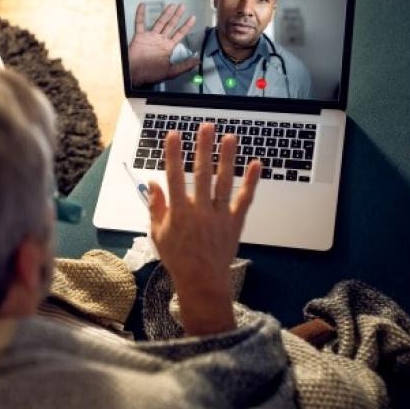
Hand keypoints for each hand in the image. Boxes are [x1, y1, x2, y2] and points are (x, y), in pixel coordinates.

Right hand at [128, 3, 200, 86]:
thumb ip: (185, 66)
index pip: (180, 34)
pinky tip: (142, 6)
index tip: (192, 18)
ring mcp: (150, 37)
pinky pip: (140, 24)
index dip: (186, 26)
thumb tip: (197, 61)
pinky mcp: (140, 37)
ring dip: (165, 14)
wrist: (136, 75)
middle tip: (183, 6)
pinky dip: (140, 14)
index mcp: (168, 47)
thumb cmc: (151, 74)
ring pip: (159, 22)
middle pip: (171, 25)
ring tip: (171, 5)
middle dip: (177, 16)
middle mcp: (160, 40)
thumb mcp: (171, 72)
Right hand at [147, 124, 261, 335]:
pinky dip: (252, 182)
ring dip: (227, 158)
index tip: (173, 135)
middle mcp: (199, 211)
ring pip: (224, 182)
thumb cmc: (178, 258)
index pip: (174, 177)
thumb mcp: (158, 233)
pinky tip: (256, 164)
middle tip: (206, 127)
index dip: (173, 155)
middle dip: (203, 148)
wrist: (201, 281)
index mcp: (178, 213)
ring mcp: (219, 216)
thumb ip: (156, 206)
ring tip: (230, 137)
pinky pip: (245, 199)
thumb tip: (152, 183)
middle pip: (201, 174)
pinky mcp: (235, 222)